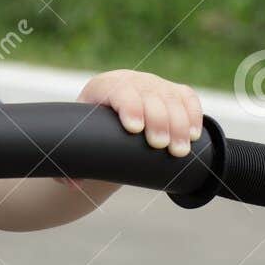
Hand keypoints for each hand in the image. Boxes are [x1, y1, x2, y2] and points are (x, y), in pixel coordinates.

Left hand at [78, 69, 202, 155]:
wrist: (109, 116)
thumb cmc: (91, 132)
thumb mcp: (77, 142)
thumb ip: (69, 165)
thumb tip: (73, 184)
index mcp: (103, 87)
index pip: (119, 90)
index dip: (129, 106)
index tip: (134, 129)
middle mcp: (131, 81)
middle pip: (150, 95)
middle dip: (158, 120)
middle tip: (160, 146)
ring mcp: (155, 85)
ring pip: (171, 98)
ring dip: (179, 124)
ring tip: (179, 151)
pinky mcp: (173, 92)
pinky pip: (188, 98)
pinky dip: (193, 115)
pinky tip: (194, 135)